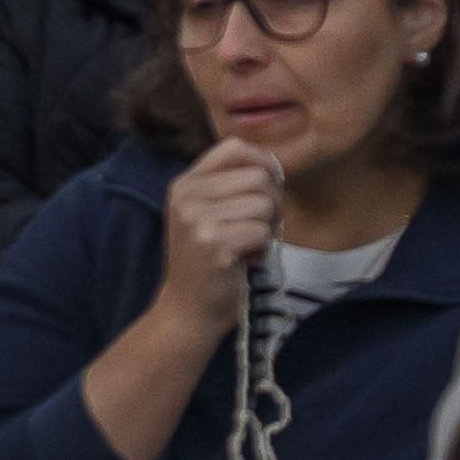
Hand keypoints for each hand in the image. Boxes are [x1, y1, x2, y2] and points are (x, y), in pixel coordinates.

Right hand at [151, 140, 285, 328]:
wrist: (187, 312)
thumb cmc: (207, 262)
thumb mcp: (206, 214)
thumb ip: (231, 185)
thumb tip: (274, 166)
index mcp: (185, 183)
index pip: (234, 147)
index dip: (261, 162)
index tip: (267, 188)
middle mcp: (187, 196)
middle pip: (258, 177)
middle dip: (270, 204)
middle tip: (256, 229)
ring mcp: (198, 219)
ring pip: (264, 204)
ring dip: (266, 230)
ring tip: (245, 247)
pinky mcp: (215, 243)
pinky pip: (262, 232)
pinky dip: (261, 250)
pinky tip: (243, 262)